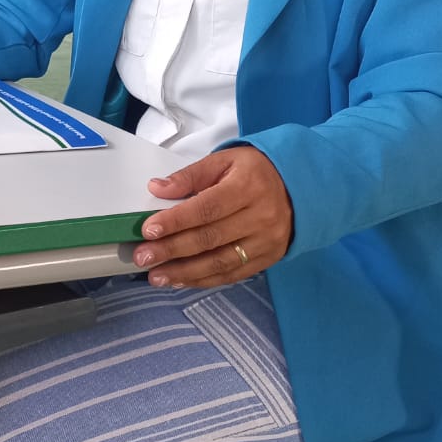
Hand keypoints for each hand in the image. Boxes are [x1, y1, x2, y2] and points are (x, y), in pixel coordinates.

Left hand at [131, 146, 292, 289]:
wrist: (299, 187)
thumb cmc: (255, 172)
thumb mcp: (225, 161)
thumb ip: (190, 176)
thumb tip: (157, 188)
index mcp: (247, 187)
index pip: (206, 208)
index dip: (176, 221)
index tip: (148, 230)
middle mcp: (260, 217)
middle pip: (210, 238)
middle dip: (172, 250)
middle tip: (143, 257)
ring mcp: (266, 241)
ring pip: (221, 262)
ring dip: (185, 272)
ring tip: (156, 276)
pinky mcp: (269, 258)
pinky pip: (233, 274)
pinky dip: (204, 280)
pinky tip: (181, 280)